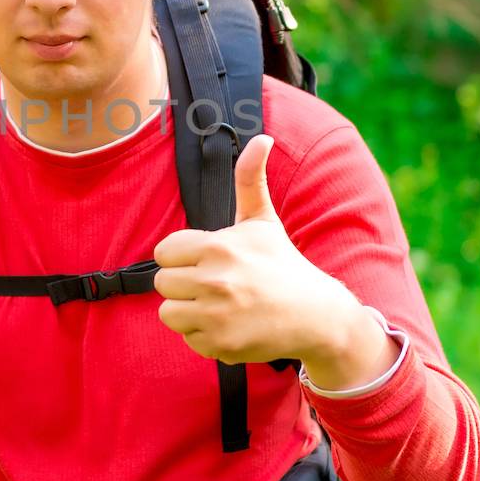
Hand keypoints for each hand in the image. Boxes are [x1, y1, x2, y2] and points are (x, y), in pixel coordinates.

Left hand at [152, 134, 363, 366]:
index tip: (206, 262)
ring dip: (189, 312)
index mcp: (217, 246)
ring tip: (219, 306)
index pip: (164, 252)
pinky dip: (205, 336)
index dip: (182, 258)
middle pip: (162, 283)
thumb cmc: (283, 265)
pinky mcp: (221, 344)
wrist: (317, 314)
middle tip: (215, 286)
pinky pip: (189, 339)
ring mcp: (217, 314)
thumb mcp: (263, 221)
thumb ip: (250, 179)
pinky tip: (231, 326)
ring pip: (168, 313)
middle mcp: (214, 280)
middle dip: (184, 285)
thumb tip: (262, 136)